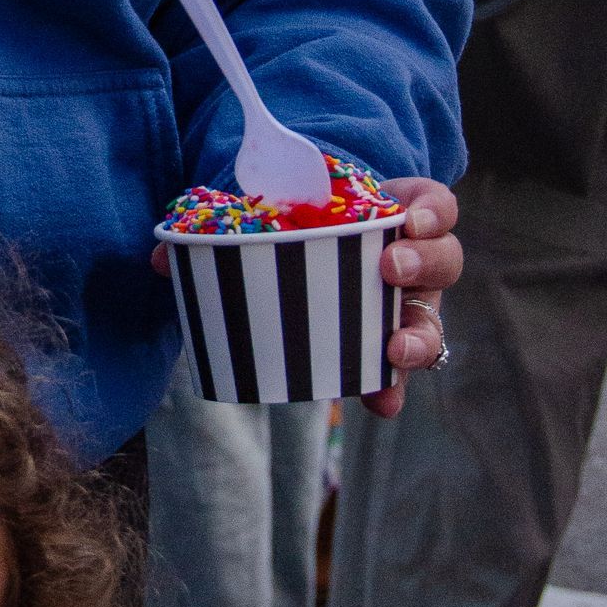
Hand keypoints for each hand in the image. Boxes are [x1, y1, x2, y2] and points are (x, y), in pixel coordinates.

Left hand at [150, 178, 459, 422]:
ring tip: (395, 352)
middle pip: (444, 260)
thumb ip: (219, 226)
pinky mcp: (386, 344)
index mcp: (391, 213)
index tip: (409, 216)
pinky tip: (381, 404)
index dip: (430, 208)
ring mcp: (404, 306)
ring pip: (431, 319)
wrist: (302, 257)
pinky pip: (400, 370)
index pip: (432, 202)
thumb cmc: (296, 227)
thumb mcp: (267, 215)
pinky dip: (391, 388)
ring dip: (420, 337)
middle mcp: (410, 261)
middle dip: (425, 265)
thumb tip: (162, 258)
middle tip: (390, 270)